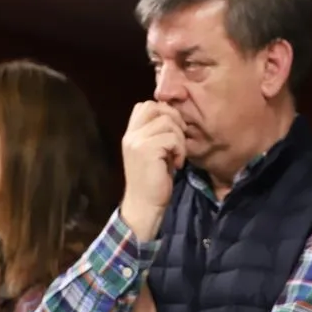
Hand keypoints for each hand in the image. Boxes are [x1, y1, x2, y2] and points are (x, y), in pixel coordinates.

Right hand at [119, 101, 186, 240]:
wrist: (145, 206)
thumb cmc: (153, 182)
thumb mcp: (154, 153)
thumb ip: (158, 134)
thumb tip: (174, 116)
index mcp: (131, 134)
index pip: (146, 105)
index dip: (164, 112)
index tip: (174, 131)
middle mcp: (131, 135)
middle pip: (155, 107)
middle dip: (174, 119)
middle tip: (179, 140)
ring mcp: (136, 141)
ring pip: (167, 122)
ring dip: (179, 138)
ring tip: (177, 155)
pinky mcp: (146, 150)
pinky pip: (172, 138)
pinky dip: (180, 150)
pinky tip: (177, 164)